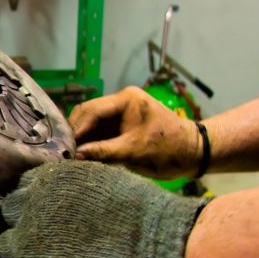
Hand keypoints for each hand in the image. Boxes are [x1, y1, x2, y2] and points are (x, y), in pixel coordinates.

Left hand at [0, 161, 211, 257]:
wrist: (161, 246)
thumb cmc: (149, 219)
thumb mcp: (109, 186)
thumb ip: (81, 193)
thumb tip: (75, 207)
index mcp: (53, 177)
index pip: (26, 189)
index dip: (37, 208)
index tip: (51, 222)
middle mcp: (33, 201)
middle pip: (11, 214)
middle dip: (28, 229)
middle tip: (51, 247)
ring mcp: (26, 236)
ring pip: (6, 246)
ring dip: (23, 256)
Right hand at [69, 86, 202, 178]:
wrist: (194, 154)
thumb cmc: (169, 150)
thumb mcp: (135, 152)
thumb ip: (104, 152)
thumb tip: (76, 156)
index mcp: (126, 100)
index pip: (91, 110)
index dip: (76, 129)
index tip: (65, 148)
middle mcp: (120, 103)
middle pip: (87, 115)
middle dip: (76, 134)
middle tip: (64, 154)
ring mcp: (120, 114)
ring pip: (91, 125)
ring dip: (82, 140)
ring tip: (70, 157)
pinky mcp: (121, 127)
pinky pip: (99, 133)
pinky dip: (91, 144)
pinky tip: (82, 157)